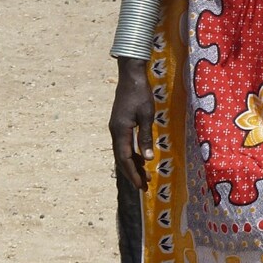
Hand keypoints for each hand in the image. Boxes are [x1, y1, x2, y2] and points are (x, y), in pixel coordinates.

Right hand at [109, 58, 154, 189]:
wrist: (130, 76)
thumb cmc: (140, 94)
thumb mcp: (147, 115)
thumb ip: (146, 137)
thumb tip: (147, 159)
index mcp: (120, 131)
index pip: (125, 158)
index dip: (132, 173)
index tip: (141, 185)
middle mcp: (115, 132)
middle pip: (121, 158)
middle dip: (131, 173)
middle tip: (143, 186)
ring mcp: (115, 128)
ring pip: (122, 152)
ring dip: (132, 164)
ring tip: (144, 174)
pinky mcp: (119, 124)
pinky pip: (124, 144)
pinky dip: (132, 153)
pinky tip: (141, 157)